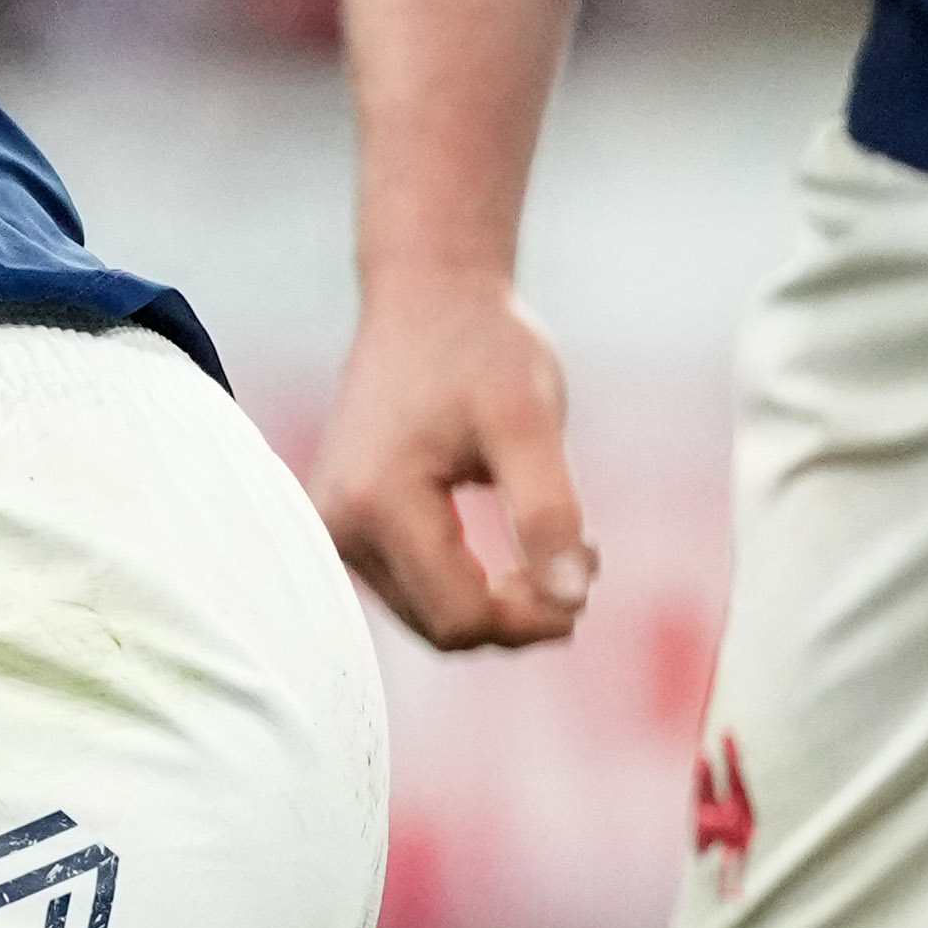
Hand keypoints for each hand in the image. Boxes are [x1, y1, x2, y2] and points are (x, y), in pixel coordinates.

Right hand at [307, 262, 594, 650]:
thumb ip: (549, 512)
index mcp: (377, 504)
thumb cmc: (481, 349)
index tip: (591, 568)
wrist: (426, 299)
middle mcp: (339, 529)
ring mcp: (336, 531)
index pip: (460, 616)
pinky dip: (472, 584)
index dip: (534, 617)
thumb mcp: (531, 423)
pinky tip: (517, 549)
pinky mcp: (347, 528)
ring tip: (560, 546)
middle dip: (521, 614)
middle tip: (586, 557)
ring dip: (500, 603)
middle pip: (442, 628)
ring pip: (430, 617)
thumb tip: (571, 600)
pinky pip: (416, 590)